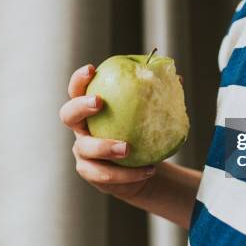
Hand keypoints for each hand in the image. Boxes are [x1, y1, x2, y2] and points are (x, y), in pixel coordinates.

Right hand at [59, 64, 155, 198]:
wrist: (142, 169)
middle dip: (81, 106)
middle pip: (68, 115)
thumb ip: (158, 96)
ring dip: (105, 147)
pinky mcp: (92, 173)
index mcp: (91, 110)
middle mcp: (82, 129)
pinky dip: (127, 174)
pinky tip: (148, 170)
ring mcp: (83, 152)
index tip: (92, 70)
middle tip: (100, 103)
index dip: (79, 80)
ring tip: (128, 148)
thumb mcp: (149, 115)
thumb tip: (177, 78)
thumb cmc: (142, 134)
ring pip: (86, 149)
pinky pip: (105, 175)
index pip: (77, 90)